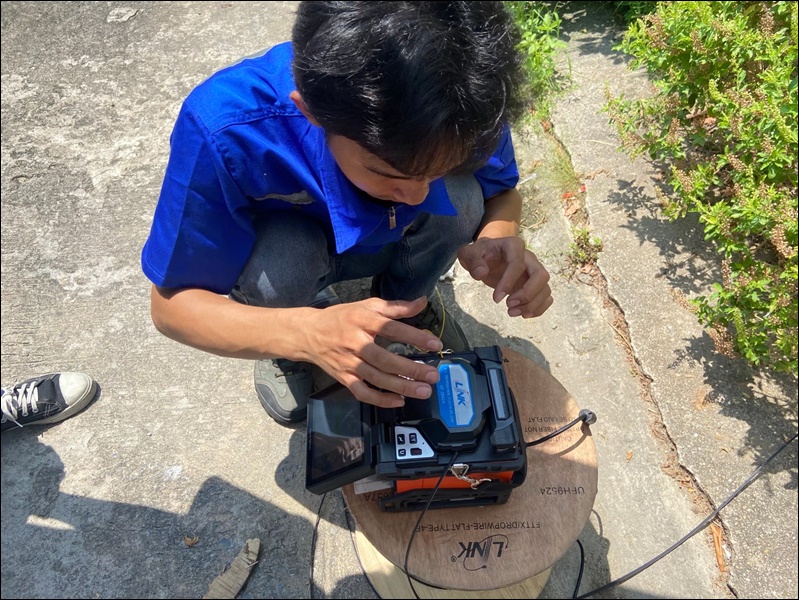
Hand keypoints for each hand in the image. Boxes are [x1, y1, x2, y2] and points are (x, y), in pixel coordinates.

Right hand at [302, 297, 442, 408]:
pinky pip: (362, 392)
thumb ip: (396, 306)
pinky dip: (380, 400)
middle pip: (385, 359)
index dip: (414, 337)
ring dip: (402, 386)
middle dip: (411, 369)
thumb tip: (421, 302)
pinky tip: (399, 401)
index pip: (391, 329)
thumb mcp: (367, 306)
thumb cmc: (341, 318)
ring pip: (377, 379)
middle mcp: (355, 343)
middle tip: (433, 375)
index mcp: (362, 321)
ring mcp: (348, 363)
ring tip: (424, 390)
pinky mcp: (343, 378)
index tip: (434, 343)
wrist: (308, 333)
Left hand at [457, 236, 551, 317]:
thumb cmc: (480, 254)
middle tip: (508, 305)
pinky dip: (538, 308)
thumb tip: (481, 273)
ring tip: (511, 312)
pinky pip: (546, 297)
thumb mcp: (469, 253)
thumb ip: (472, 260)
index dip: (508, 282)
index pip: (517, 263)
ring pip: (545, 288)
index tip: (495, 299)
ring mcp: (534, 271)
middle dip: (527, 294)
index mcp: (513, 246)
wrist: (488, 255)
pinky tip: (522, 314)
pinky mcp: (535, 284)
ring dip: (532, 305)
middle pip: (541, 275)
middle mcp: (529, 258)